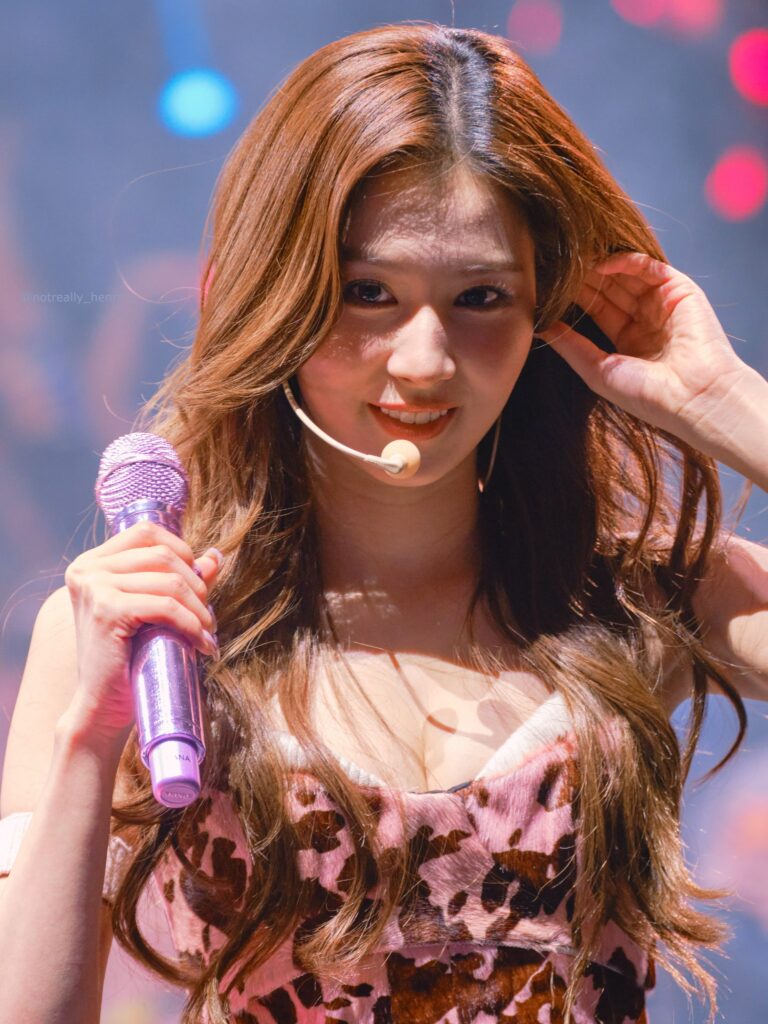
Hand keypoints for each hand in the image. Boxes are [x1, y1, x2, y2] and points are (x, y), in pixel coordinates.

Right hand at [62, 521, 221, 743]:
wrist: (103, 708)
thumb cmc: (129, 660)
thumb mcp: (154, 611)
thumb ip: (180, 579)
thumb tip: (215, 555)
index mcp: (92, 563)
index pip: (146, 532)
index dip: (181, 551)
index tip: (197, 584)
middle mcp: (87, 569)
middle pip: (163, 555)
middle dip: (196, 585)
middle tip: (206, 616)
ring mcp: (94, 587)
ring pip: (169, 581)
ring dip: (199, 609)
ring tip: (208, 632)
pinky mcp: (106, 610)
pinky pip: (165, 606)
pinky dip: (192, 624)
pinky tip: (203, 645)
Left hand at [537, 251, 750, 453]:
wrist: (692, 397)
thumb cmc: (647, 394)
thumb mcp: (598, 370)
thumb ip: (571, 346)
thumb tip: (540, 327)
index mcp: (628, 339)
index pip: (598, 307)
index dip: (576, 295)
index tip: (550, 284)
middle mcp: (646, 318)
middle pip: (611, 287)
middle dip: (586, 276)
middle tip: (559, 263)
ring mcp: (663, 303)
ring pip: (627, 274)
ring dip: (601, 265)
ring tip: (575, 258)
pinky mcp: (680, 290)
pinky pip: (649, 267)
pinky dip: (626, 261)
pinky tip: (602, 264)